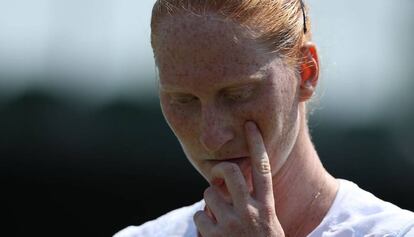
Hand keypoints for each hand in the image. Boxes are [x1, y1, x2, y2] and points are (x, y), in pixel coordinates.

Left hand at [194, 121, 284, 236]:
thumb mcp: (267, 225)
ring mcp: (230, 225)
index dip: (257, 144)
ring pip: (209, 194)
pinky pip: (199, 216)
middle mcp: (249, 213)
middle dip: (220, 169)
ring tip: (219, 218)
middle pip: (230, 172)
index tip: (250, 125)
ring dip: (210, 203)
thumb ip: (254, 204)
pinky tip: (212, 234)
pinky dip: (202, 223)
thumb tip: (228, 185)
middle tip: (218, 176)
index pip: (263, 169)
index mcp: (266, 209)